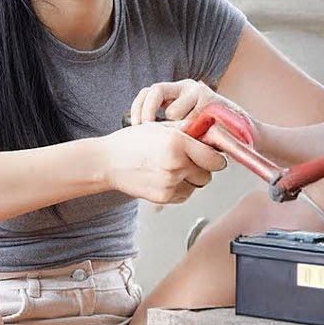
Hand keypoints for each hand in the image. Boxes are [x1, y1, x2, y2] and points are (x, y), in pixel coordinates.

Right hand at [100, 122, 228, 203]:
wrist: (107, 162)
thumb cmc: (131, 142)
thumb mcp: (161, 127)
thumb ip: (188, 129)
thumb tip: (211, 129)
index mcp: (178, 143)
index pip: (215, 158)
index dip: (216, 157)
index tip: (214, 156)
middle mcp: (176, 164)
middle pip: (209, 173)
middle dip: (203, 167)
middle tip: (190, 159)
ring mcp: (170, 183)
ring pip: (198, 184)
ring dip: (192, 177)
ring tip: (175, 166)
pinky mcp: (164, 197)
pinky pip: (185, 193)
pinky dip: (181, 186)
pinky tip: (166, 176)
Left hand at [129, 79, 252, 133]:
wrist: (245, 138)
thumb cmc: (213, 137)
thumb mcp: (185, 130)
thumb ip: (167, 127)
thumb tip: (139, 134)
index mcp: (177, 91)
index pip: (148, 92)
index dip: (137, 108)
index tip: (134, 126)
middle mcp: (187, 87)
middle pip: (155, 91)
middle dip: (147, 113)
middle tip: (146, 131)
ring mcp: (200, 91)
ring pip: (172, 110)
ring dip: (174, 129)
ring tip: (181, 140)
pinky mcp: (211, 100)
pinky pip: (190, 119)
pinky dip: (191, 132)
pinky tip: (196, 139)